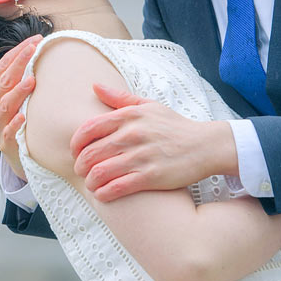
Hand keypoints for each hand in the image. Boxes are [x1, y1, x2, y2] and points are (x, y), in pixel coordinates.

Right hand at [0, 36, 41, 178]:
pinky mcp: (4, 143)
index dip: (17, 53)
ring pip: (4, 106)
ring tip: (31, 81)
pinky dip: (14, 123)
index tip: (35, 40)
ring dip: (17, 92)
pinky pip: (7, 132)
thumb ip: (22, 76)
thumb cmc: (19, 116)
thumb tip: (40, 47)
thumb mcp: (16, 96)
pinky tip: (23, 116)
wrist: (19, 152)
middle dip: (17, 65)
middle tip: (33, 51)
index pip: (2, 67)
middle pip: (2, 83)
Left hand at [70, 84, 238, 201]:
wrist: (205, 146)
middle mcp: (132, 135)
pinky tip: (103, 194)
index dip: (75, 144)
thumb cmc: (175, 126)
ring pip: (99, 172)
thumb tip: (95, 86)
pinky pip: (116, 187)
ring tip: (92, 184)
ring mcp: (141, 156)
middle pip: (90, 154)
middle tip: (82, 172)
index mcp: (129, 116)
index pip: (88, 129)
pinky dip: (104, 193)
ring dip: (90, 182)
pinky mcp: (150, 177)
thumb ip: (120, 98)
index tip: (76, 152)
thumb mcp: (149, 105)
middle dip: (80, 166)